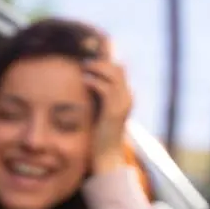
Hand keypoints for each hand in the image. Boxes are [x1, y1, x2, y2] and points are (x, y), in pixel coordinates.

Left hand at [81, 39, 132, 172]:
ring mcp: (123, 104)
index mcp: (124, 95)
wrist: (106, 156)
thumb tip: (81, 80)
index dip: (105, 58)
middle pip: (118, 67)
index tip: (88, 53)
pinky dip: (94, 81)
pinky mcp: (114, 112)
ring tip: (83, 67)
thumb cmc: (97, 133)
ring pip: (114, 74)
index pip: (119, 68)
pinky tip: (84, 80)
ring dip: (97, 67)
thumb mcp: (97, 110)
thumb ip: (94, 96)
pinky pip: (106, 88)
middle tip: (83, 59)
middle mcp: (127, 97)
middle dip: (101, 59)